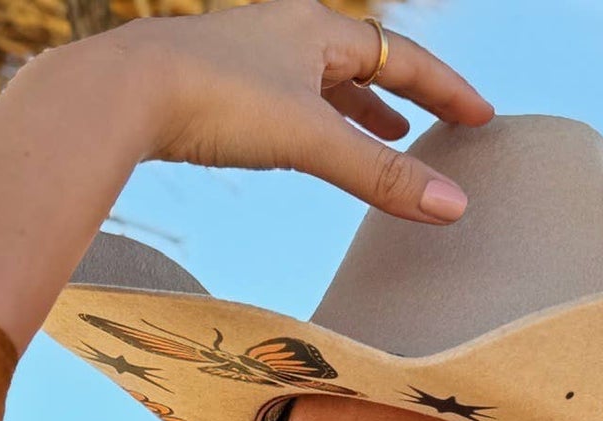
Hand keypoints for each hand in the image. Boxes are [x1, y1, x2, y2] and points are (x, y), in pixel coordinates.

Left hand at [109, 0, 493, 221]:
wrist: (122, 92)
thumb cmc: (215, 100)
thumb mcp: (311, 141)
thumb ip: (380, 177)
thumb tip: (453, 208)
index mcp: (317, 29)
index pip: (403, 57)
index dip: (446, 90)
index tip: (480, 117)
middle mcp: (285, 31)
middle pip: (363, 62)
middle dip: (404, 96)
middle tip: (436, 126)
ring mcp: (248, 55)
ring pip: (320, 80)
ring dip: (357, 108)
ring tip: (385, 134)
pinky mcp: (215, 83)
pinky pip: (284, 99)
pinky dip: (311, 120)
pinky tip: (304, 141)